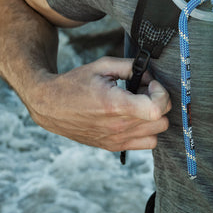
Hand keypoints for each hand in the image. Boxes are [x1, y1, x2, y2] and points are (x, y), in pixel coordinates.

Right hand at [20, 56, 171, 151]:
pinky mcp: (113, 147)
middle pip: (162, 121)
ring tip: (138, 104)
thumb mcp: (102, 66)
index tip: (151, 84)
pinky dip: (146, 131)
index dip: (161, 93)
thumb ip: (130, 66)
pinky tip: (133, 117)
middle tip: (143, 91)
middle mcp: (118, 127)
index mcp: (115, 105)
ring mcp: (116, 140)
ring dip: (153, 118)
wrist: (50, 106)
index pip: (157, 109)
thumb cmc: (74, 84)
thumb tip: (150, 72)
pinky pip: (146, 144)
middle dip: (158, 102)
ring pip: (157, 133)